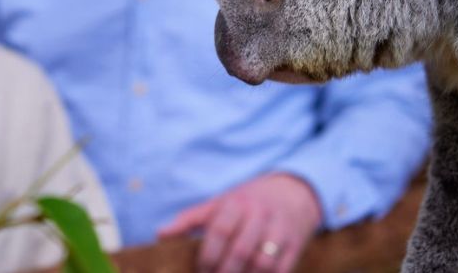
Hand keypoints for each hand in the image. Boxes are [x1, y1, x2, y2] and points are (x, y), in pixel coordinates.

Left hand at [156, 173, 321, 272]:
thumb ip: (191, 219)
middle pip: (241, 251)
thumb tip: (161, 235)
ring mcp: (281, 229)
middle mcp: (261, 214)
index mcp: (237, 202)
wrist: (294, 191)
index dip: (208, 256)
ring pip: (263, 263)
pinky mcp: (296, 244)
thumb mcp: (220, 202)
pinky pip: (282, 270)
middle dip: (225, 272)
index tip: (201, 270)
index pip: (219, 230)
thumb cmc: (248, 202)